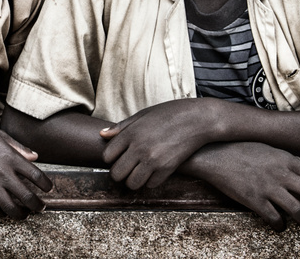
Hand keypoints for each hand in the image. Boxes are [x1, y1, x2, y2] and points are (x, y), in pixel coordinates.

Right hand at [0, 117, 52, 219]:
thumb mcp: (0, 135)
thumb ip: (18, 147)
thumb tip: (34, 156)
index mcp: (11, 157)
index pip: (36, 176)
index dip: (46, 185)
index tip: (48, 188)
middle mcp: (3, 173)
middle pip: (27, 197)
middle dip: (38, 206)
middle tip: (42, 208)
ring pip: (11, 208)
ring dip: (21, 214)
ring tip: (25, 215)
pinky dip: (0, 213)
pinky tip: (4, 212)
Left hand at [100, 99, 215, 189]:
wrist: (197, 119)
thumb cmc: (168, 114)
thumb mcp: (143, 115)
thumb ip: (121, 127)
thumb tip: (102, 135)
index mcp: (130, 133)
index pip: (107, 156)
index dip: (111, 159)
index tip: (118, 157)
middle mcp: (139, 148)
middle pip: (117, 174)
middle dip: (120, 174)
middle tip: (127, 169)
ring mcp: (153, 159)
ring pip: (132, 184)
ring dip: (134, 181)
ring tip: (139, 173)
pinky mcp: (167, 168)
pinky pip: (151, 185)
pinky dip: (152, 181)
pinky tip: (156, 172)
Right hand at [190, 142, 299, 230]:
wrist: (213, 154)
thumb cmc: (241, 149)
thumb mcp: (270, 149)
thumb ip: (295, 159)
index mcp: (285, 158)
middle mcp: (280, 173)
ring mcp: (267, 187)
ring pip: (298, 211)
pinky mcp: (254, 200)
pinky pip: (275, 219)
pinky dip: (280, 226)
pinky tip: (278, 225)